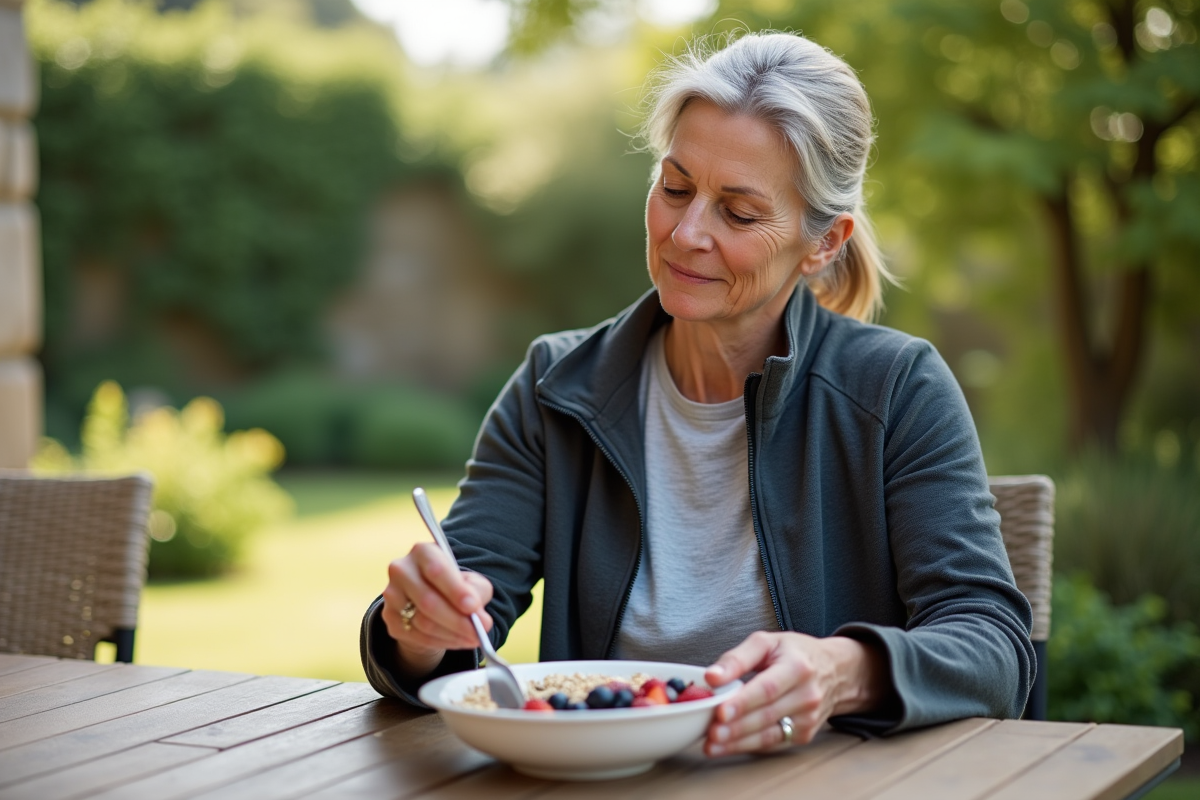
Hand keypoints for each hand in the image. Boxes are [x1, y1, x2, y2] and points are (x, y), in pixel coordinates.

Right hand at [381, 542, 494, 678]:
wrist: (429, 599)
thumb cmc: (454, 586)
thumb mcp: (472, 582)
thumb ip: (478, 595)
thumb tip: (480, 620)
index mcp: (423, 552)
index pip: (437, 571)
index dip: (455, 591)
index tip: (473, 607)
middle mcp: (402, 570)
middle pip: (428, 601)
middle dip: (457, 620)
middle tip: (478, 633)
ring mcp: (391, 594)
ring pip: (422, 623)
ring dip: (452, 634)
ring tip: (472, 638)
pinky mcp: (389, 618)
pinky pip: (417, 637)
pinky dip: (441, 642)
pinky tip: (456, 639)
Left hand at [702, 631, 886, 755]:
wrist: (835, 671)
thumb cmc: (795, 654)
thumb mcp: (767, 642)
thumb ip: (737, 658)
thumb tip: (711, 676)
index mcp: (797, 667)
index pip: (768, 688)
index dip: (743, 702)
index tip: (720, 712)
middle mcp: (807, 695)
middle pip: (767, 715)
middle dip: (737, 727)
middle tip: (711, 734)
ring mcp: (808, 719)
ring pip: (770, 735)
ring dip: (739, 743)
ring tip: (713, 745)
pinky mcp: (804, 734)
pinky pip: (773, 743)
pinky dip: (748, 747)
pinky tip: (728, 747)